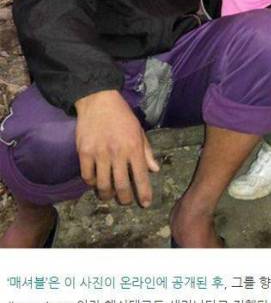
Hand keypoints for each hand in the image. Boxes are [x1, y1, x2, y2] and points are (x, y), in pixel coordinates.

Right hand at [75, 90, 159, 205]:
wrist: (98, 98)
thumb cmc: (121, 115)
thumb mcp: (138, 129)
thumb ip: (146, 150)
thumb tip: (155, 170)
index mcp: (133, 146)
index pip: (141, 176)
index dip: (144, 193)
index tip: (145, 204)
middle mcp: (117, 152)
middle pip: (121, 186)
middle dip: (125, 199)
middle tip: (125, 201)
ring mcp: (99, 153)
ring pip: (103, 185)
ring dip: (107, 195)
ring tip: (109, 194)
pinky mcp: (84, 152)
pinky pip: (87, 176)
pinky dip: (92, 183)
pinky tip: (96, 180)